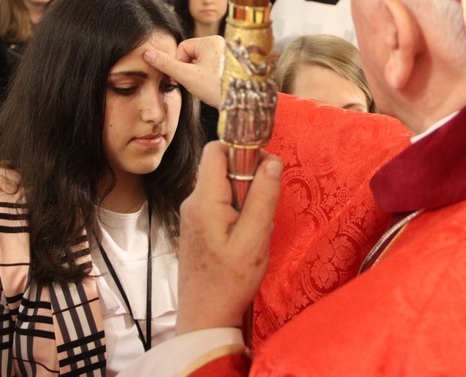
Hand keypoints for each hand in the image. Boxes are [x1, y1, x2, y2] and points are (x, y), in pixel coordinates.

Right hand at [144, 36, 224, 106]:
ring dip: (199, 75)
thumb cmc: (217, 88)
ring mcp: (228, 54)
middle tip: (198, 84)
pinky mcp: (232, 65)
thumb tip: (147, 54)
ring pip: (202, 63)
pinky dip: (210, 78)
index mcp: (211, 41)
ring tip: (208, 86)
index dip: (179, 64)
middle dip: (190, 70)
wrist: (243, 102)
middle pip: (193, 55)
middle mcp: (221, 43)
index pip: (183, 48)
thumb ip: (167, 65)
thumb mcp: (188, 76)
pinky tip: (215, 87)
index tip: (185, 78)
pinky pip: (213, 68)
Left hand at [176, 142, 282, 333]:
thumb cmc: (229, 281)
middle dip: (249, 176)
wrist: (205, 317)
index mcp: (204, 200)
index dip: (242, 149)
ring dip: (246, 196)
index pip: (216, 149)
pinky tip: (247, 235)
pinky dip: (238, 210)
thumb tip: (272, 161)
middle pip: (221, 166)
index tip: (265, 166)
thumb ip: (263, 197)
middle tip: (265, 202)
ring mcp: (193, 214)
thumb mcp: (255, 238)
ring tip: (257, 225)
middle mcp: (193, 202)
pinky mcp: (199, 226)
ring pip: (224, 185)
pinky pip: (221, 203)